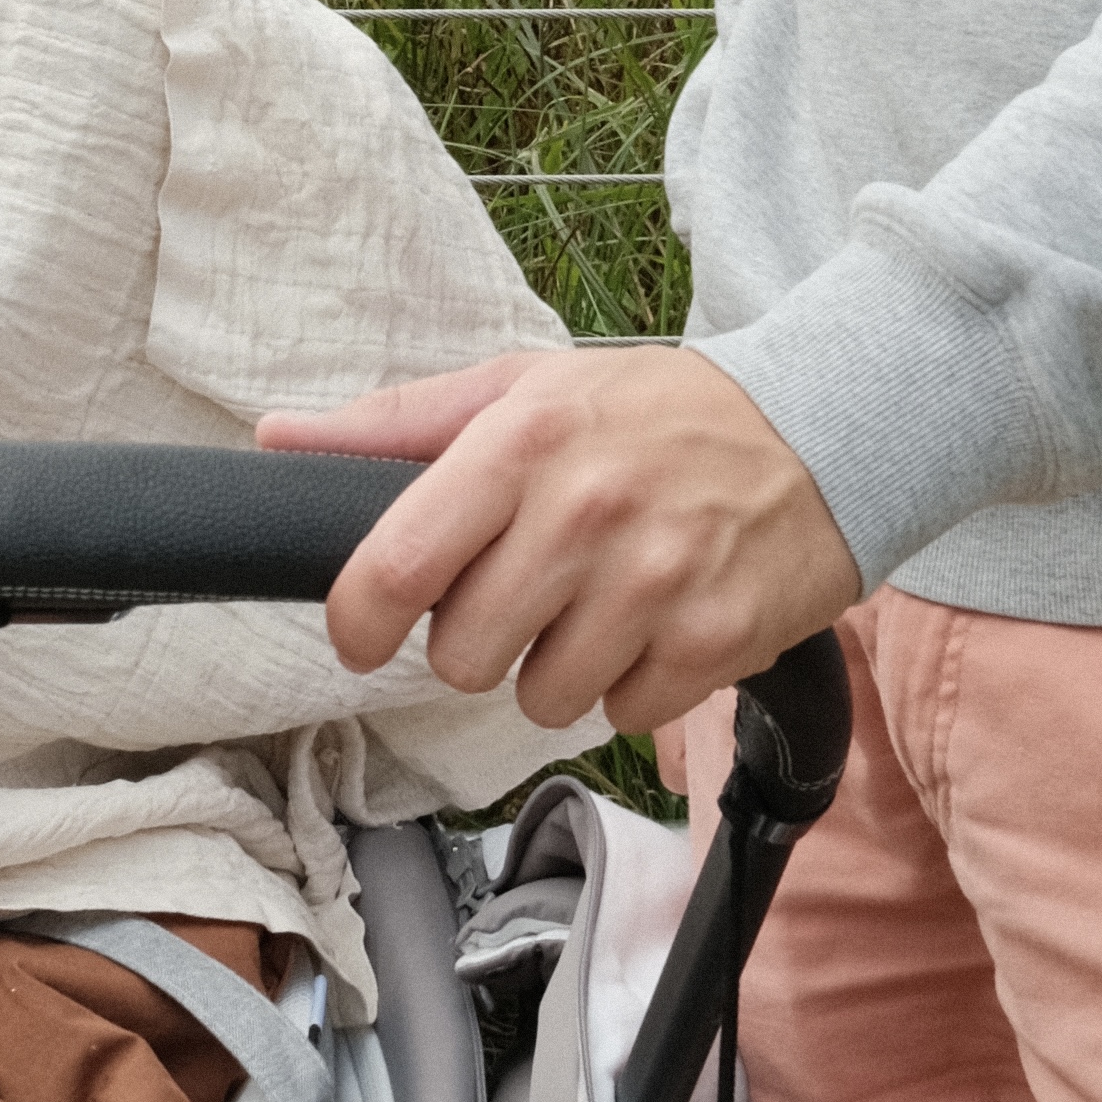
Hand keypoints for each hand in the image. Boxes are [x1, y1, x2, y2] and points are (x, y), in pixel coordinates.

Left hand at [258, 346, 862, 740]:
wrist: (821, 428)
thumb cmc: (650, 411)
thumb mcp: (522, 388)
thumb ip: (396, 425)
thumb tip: (280, 440)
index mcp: (519, 441)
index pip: (396, 564)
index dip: (357, 620)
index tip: (360, 634)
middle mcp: (584, 512)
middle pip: (462, 655)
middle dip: (475, 637)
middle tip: (518, 592)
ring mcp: (655, 583)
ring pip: (539, 697)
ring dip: (553, 665)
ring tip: (592, 600)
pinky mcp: (715, 641)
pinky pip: (621, 713)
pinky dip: (628, 682)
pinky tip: (652, 621)